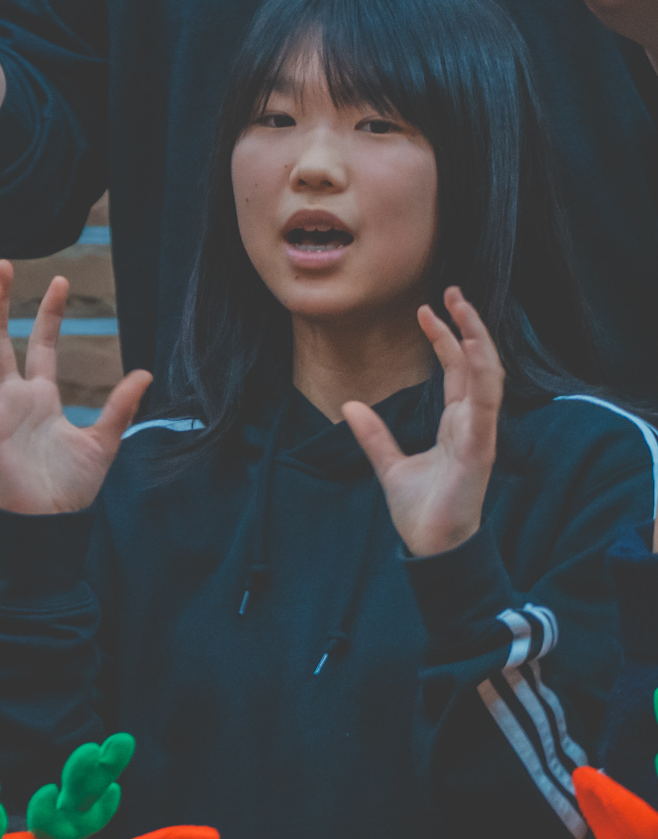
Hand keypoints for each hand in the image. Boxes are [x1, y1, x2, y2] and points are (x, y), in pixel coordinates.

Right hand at [0, 263, 150, 515]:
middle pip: (1, 340)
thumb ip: (119, 406)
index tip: (58, 280)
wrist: (51, 523)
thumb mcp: (104, 440)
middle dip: (0, 304)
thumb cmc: (72, 488)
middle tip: (1, 267)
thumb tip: (144, 372)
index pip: (39, 344)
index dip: (47, 313)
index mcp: (40, 398)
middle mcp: (12, 397)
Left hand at [346, 287, 500, 558]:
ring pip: (488, 378)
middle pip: (477, 365)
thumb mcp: (388, 465)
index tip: (426, 309)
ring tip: (462, 308)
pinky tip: (473, 350)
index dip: (446, 338)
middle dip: (468, 326)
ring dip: (478, 341)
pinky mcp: (478, 452)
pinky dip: (481, 378)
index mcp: (456, 425)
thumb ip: (374, 436)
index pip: (458, 370)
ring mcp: (479, 436)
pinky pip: (484, 409)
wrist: (430, 548)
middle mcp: (472, 425)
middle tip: (452, 290)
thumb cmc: (421, 510)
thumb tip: (350, 406)